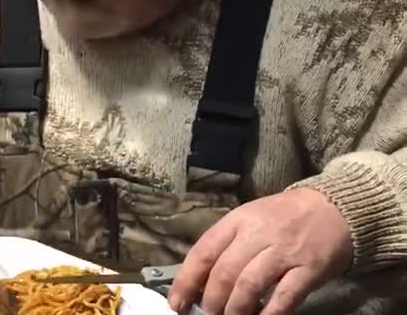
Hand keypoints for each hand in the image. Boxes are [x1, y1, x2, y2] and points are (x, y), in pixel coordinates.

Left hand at [168, 188, 352, 314]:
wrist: (335, 208)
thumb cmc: (285, 216)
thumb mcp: (250, 218)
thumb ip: (227, 243)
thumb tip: (199, 279)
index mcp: (238, 220)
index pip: (204, 251)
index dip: (186, 280)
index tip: (177, 302)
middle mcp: (258, 234)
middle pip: (224, 272)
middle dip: (210, 300)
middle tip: (207, 314)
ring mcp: (284, 251)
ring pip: (249, 285)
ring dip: (234, 309)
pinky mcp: (309, 268)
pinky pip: (285, 296)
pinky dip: (269, 314)